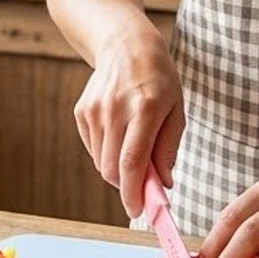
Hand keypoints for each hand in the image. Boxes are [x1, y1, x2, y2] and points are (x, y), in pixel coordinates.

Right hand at [73, 27, 184, 219]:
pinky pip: (93, 149)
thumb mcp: (176, 109)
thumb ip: (168, 148)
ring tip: (134, 149)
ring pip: (101, 163)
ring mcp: (94, 111)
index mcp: (145, 108)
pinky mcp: (82, 112)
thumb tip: (162, 184)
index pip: (132, 162)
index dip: (134, 193)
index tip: (138, 211)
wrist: (125, 45)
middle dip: (127, 186)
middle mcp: (115, 110)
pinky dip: (106, 154)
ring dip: (118, 170)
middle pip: (112, 169)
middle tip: (144, 185)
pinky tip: (119, 135)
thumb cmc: (158, 79)